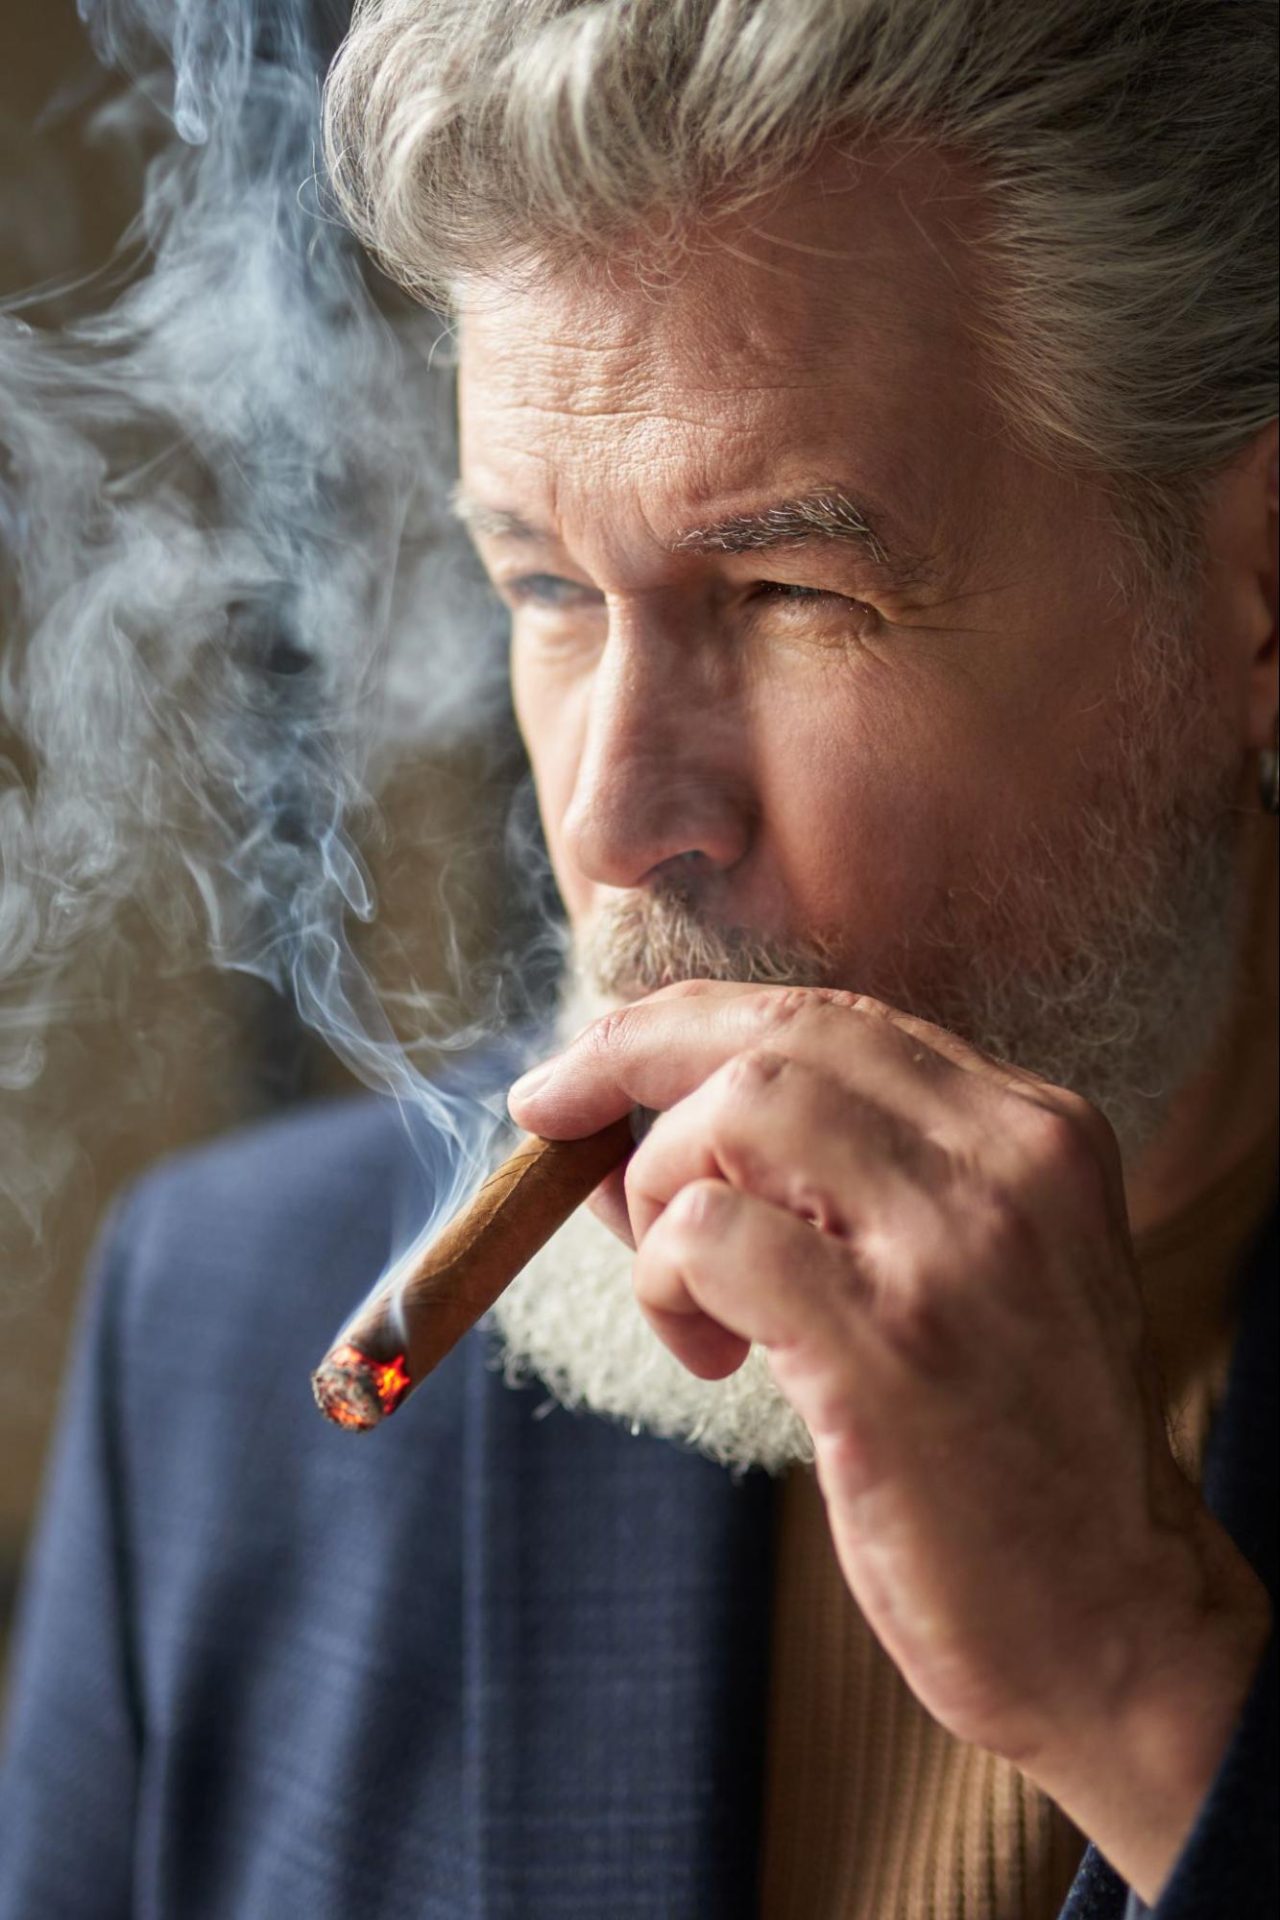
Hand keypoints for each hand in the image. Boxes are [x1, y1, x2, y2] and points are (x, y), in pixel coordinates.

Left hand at [510, 980, 1271, 1899]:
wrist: (1116, 1622)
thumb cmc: (1010, 1449)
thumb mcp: (966, 1271)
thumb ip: (843, 1183)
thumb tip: (635, 1130)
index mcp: (1036, 1131)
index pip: (833, 1019)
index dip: (686, 1025)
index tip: (593, 1061)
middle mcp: (1010, 1162)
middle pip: (774, 1038)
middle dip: (629, 1066)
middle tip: (553, 1127)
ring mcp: (956, 1250)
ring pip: (735, 1112)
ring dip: (659, 1193)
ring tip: (682, 1295)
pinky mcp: (890, 1348)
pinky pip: (711, 1236)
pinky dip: (665, 1277)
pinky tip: (703, 1350)